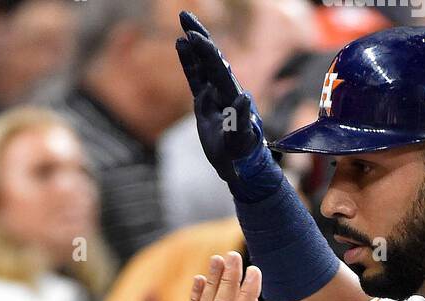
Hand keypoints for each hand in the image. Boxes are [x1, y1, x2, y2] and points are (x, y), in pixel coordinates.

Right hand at [175, 10, 275, 199]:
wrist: (240, 161)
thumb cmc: (242, 152)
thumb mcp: (242, 139)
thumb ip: (243, 119)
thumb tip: (244, 97)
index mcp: (231, 94)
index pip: (217, 68)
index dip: (205, 52)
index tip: (192, 36)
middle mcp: (224, 88)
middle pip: (210, 56)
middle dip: (199, 35)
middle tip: (184, 14)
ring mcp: (214, 93)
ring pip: (202, 63)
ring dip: (192, 45)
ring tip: (182, 26)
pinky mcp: (205, 100)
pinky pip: (195, 77)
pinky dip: (188, 62)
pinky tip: (180, 46)